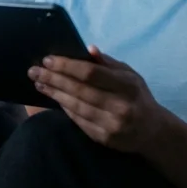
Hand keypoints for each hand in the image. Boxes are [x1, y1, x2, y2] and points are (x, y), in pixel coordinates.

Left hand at [28, 45, 170, 153]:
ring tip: (39, 83)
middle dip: (54, 78)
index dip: (67, 66)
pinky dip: (64, 108)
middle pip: (79, 90)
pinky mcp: (104, 138)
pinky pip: (78, 121)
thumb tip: (87, 49)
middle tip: (34, 70)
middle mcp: (120, 106)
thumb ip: (108, 63)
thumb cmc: (137, 96)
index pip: (91, 73)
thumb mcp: (130, 75)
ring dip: (54, 94)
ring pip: (76, 107)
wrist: (152, 131)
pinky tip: (54, 98)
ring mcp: (112, 125)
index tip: (48, 59)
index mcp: (127, 85)